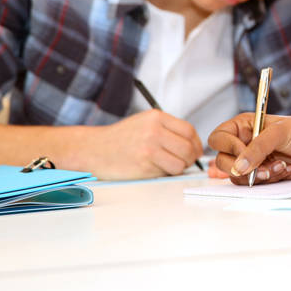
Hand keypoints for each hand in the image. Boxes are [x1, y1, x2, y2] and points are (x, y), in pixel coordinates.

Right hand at [88, 109, 202, 179]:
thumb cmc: (121, 138)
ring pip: (181, 163)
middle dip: (191, 158)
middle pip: (189, 147)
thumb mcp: (144, 122)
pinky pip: (168, 172)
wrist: (94, 149)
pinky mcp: (144, 165)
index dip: (196, 143)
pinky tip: (155, 168)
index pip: (189, 130)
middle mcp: (154, 130)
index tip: (195, 150)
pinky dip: (166, 173)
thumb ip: (167, 129)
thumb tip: (193, 144)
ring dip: (179, 167)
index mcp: (156, 117)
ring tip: (167, 165)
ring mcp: (149, 148)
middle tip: (185, 161)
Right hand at [209, 113, 290, 184]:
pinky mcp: (262, 174)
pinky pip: (254, 184)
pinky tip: (284, 169)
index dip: (228, 147)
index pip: (219, 138)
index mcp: (244, 126)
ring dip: (259, 174)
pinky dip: (269, 178)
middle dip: (243, 167)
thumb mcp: (280, 132)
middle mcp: (245, 143)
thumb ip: (257, 148)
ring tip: (279, 165)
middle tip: (261, 167)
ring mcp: (253, 160)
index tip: (244, 153)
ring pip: (238, 176)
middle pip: (222, 161)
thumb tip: (239, 165)